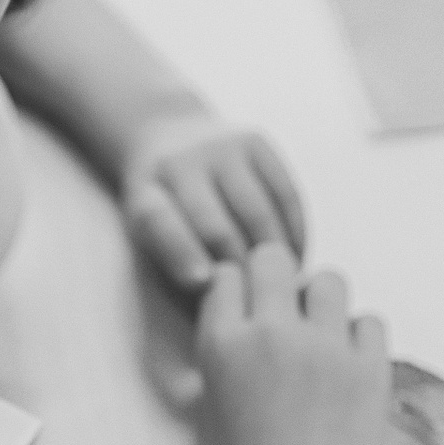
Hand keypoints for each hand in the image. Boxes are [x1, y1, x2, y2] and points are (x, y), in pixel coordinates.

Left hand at [120, 111, 306, 291]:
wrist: (171, 136)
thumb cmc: (163, 203)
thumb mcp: (147, 230)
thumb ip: (172, 260)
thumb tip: (213, 296)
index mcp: (146, 191)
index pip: (161, 223)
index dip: (182, 255)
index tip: (205, 284)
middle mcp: (182, 163)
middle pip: (217, 228)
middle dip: (240, 272)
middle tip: (261, 307)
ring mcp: (221, 147)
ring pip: (258, 214)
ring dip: (274, 258)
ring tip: (285, 290)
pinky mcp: (256, 141)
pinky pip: (286, 194)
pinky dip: (295, 232)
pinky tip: (297, 257)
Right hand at [196, 244, 389, 444]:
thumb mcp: (209, 412)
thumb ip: (223, 358)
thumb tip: (243, 325)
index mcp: (222, 346)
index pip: (226, 277)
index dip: (237, 292)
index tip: (245, 312)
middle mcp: (273, 335)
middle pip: (274, 259)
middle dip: (275, 279)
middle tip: (283, 313)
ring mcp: (326, 350)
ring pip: (329, 280)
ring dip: (321, 302)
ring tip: (320, 336)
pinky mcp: (371, 370)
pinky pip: (370, 320)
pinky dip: (359, 335)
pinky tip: (348, 364)